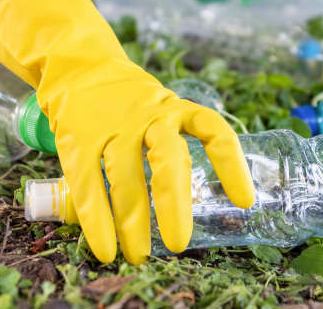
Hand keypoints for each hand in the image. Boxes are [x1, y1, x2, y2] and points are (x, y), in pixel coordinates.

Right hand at [0, 0, 253, 262]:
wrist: (78, 67)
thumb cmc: (128, 103)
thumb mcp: (160, 111)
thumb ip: (172, 151)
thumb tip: (185, 213)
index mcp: (175, 109)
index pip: (212, 130)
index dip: (230, 165)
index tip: (244, 201)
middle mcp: (148, 115)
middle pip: (168, 157)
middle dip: (174, 203)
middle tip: (180, 244)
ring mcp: (112, 126)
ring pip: (126, 176)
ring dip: (132, 221)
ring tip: (139, 256)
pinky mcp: (79, 138)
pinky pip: (88, 183)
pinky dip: (96, 220)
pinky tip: (104, 248)